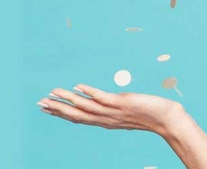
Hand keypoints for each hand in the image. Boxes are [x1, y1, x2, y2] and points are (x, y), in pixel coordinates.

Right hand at [37, 84, 186, 134]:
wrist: (166, 119)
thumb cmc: (148, 114)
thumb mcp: (125, 112)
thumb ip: (111, 107)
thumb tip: (102, 100)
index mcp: (104, 121)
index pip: (78, 118)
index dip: (60, 113)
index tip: (46, 107)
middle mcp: (105, 119)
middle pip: (76, 115)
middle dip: (57, 109)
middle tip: (39, 103)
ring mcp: (113, 112)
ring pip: (85, 107)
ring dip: (67, 100)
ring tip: (52, 93)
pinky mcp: (121, 104)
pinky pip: (102, 98)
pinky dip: (89, 92)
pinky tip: (78, 86)